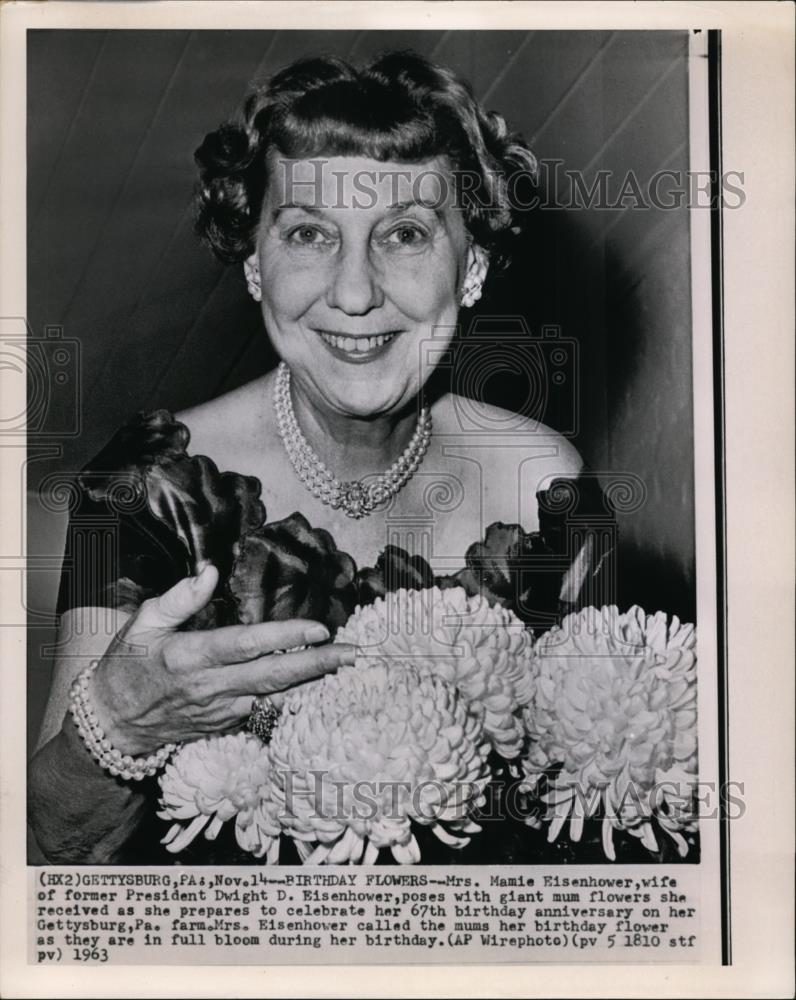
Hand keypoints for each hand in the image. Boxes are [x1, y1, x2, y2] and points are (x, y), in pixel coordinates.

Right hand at [89, 564, 355, 754]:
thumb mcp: (142, 624)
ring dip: (316, 683)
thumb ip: (178, 599)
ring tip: (351, 668)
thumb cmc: (128, 666)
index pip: (246, 645)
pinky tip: (322, 685)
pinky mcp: (227, 724)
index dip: (285, 638)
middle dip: (319, 665)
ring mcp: (223, 710)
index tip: (319, 629)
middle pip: (275, 676)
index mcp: (191, 657)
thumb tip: (210, 572)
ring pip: (278, 697)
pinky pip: (268, 708)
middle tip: (355, 653)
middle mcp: (212, 687)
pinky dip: (296, 696)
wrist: (113, 726)